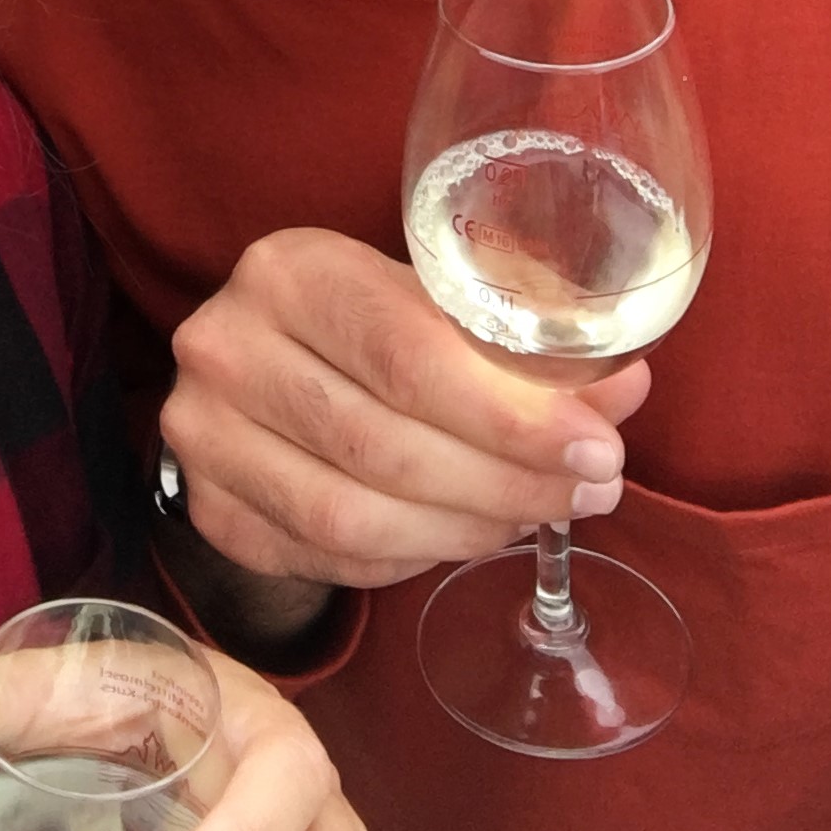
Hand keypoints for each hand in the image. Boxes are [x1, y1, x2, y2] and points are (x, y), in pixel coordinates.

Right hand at [162, 227, 650, 588]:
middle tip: (586, 495)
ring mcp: (205, 435)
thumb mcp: (436, 302)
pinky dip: (409, 558)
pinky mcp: (210, 510)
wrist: (259, 360)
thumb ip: (527, 341)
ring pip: (353, 516)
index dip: (509, 416)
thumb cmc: (367, 323)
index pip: (407, 355)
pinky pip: (327, 560)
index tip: (596, 449)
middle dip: (504, 481)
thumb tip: (625, 389)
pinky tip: (461, 533)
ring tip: (531, 517)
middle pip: (384, 444)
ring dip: (464, 529)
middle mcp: (226, 346)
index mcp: (289, 270)